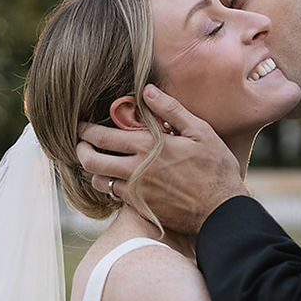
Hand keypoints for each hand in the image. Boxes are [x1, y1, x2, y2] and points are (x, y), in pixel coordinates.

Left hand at [76, 86, 246, 234]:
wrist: (221, 210)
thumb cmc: (215, 168)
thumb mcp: (200, 131)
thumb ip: (171, 109)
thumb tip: (147, 90)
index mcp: (148, 145)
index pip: (102, 135)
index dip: (85, 129)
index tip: (80, 124)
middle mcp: (135, 168)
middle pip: (91, 159)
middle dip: (80, 149)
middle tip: (80, 143)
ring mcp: (136, 190)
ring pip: (98, 180)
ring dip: (93, 170)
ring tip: (97, 161)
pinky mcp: (140, 207)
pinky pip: (113, 195)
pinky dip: (109, 186)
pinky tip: (116, 179)